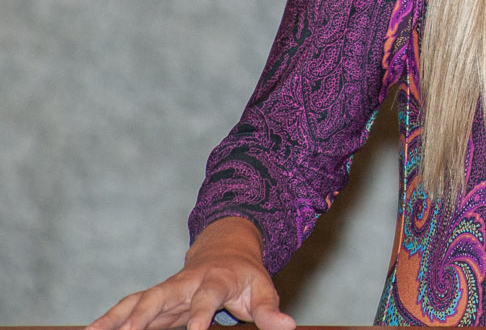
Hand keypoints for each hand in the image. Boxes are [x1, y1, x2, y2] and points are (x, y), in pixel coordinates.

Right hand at [88, 218, 294, 329]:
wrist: (226, 251)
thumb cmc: (246, 276)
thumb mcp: (262, 290)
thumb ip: (270, 310)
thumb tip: (288, 327)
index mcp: (214, 280)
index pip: (206, 299)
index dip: (200, 315)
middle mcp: (185, 283)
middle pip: (160, 296)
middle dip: (142, 316)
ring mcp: (167, 290)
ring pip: (137, 302)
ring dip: (115, 318)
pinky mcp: (155, 299)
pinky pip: (127, 308)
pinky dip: (107, 320)